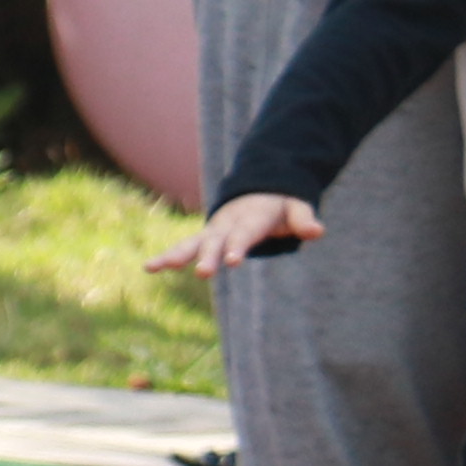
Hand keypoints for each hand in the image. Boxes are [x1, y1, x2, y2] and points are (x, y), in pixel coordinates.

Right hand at [154, 189, 324, 280]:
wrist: (258, 191)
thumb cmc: (280, 206)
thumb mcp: (295, 207)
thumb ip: (303, 219)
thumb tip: (317, 231)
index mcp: (251, 216)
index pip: (245, 234)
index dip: (238, 246)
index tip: (232, 262)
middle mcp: (227, 223)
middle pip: (215, 241)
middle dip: (207, 256)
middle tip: (202, 273)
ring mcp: (213, 231)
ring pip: (193, 243)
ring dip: (176, 254)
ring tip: (156, 267)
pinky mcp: (205, 239)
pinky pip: (185, 248)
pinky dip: (167, 256)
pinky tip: (148, 268)